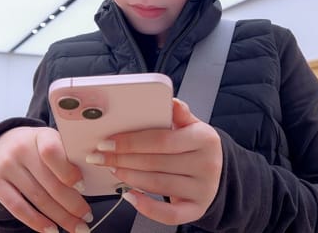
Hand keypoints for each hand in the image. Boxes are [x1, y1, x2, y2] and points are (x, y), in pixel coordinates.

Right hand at [0, 127, 92, 232]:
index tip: (84, 188)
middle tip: (88, 218)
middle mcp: (20, 148)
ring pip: (38, 198)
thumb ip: (69, 157)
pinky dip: (37, 222)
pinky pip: (18, 208)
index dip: (69, 172)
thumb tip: (89, 186)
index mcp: (41, 135)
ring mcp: (5, 166)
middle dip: (73, 204)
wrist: (2, 143)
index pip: (52, 152)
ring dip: (60, 217)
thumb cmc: (38, 147)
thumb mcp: (53, 142)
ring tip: (76, 228)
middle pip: (50, 182)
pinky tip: (52, 230)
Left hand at [87, 98, 222, 224]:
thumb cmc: (195, 145)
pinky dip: (146, 207)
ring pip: (158, 185)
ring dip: (129, 178)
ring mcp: (204, 189)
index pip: (161, 140)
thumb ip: (179, 115)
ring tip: (112, 169)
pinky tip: (129, 196)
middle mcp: (207, 165)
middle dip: (122, 159)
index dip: (130, 141)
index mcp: (205, 138)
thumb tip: (171, 102)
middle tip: (100, 156)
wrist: (217, 171)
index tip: (107, 142)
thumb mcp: (191, 125)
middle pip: (155, 162)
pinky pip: (169, 214)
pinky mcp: (197, 209)